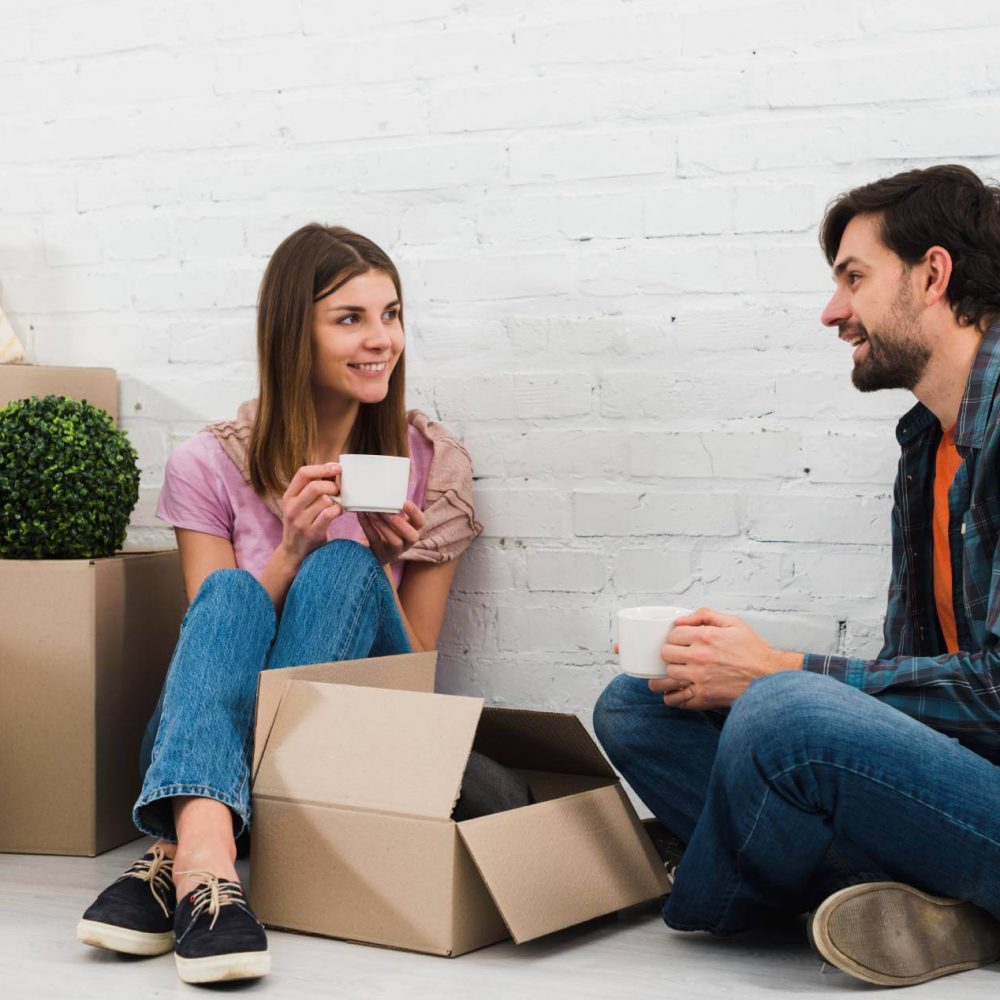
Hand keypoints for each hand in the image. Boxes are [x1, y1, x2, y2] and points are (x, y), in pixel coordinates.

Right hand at [278, 462, 343, 563]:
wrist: (294, 552)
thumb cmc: (303, 523)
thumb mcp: (301, 504)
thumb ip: (314, 486)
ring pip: (325, 500)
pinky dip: (338, 511)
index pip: (303, 473)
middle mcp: (291, 508)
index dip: (322, 468)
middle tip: (339, 490)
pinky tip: (338, 512)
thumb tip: (333, 468)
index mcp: (289, 496)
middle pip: (315, 486)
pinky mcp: (311, 532)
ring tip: (338, 504)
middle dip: (332, 485)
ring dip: (337, 500)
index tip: (337, 467)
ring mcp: (300, 521)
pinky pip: (329, 514)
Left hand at [357, 501, 425, 565]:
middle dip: (400, 523)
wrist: (371, 554)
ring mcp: (394, 551)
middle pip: (412, 536)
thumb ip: (392, 508)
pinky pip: (375, 540)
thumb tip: (384, 482)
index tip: (405, 502)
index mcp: (412, 530)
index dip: (415, 513)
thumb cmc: (383, 529)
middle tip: (388, 511)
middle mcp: (407, 543)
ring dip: (383, 524)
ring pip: (394, 541)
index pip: (421, 522)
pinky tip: (361, 514)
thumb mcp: (393, 521)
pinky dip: (367, 526)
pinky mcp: (380, 554)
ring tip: (372, 511)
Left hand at [648, 607, 803, 710]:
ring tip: (669, 675)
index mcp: (705, 637)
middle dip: (670, 654)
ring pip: (667, 676)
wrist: (771, 676)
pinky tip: (674, 693)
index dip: (675, 638)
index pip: (673, 636)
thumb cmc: (754, 650)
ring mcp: (700, 679)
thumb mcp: (733, 623)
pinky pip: (677, 699)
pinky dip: (672, 697)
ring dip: (667, 675)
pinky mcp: (704, 697)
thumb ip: (705, 615)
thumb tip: (680, 619)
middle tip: (677, 656)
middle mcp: (700, 657)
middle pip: (666, 654)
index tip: (680, 642)